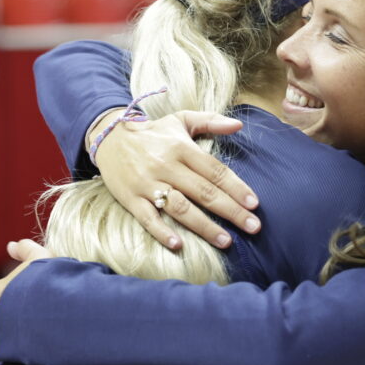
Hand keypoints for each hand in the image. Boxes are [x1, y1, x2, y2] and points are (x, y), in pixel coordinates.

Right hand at [92, 110, 260, 250]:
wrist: (109, 137)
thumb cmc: (153, 132)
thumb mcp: (181, 119)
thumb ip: (211, 121)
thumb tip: (239, 124)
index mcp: (181, 148)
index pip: (215, 171)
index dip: (237, 187)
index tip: (255, 204)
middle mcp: (167, 166)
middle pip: (204, 192)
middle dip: (231, 211)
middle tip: (253, 227)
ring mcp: (148, 184)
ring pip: (180, 208)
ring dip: (204, 226)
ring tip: (226, 241)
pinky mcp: (131, 199)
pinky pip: (148, 218)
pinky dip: (162, 232)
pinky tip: (179, 245)